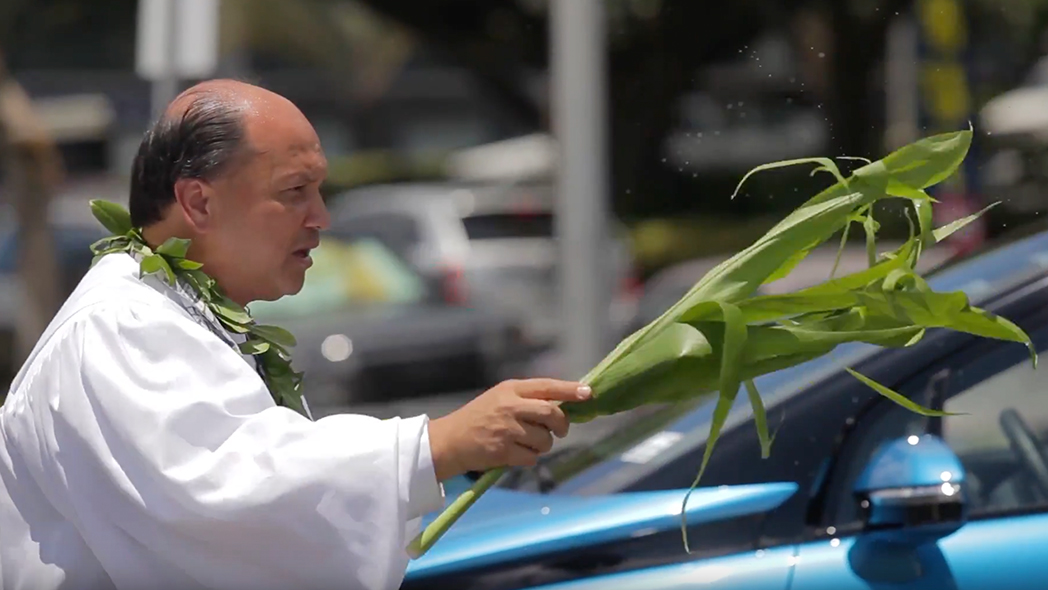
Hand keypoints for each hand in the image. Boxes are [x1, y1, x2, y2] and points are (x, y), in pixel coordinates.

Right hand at [427, 379, 591, 481]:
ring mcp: (506, 428)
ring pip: (545, 440)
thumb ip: (528, 399)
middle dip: (561, 426)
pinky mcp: (503, 451)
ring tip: (525, 443)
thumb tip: (564, 405)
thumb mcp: (501, 398)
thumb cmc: (480, 418)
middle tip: (559, 431)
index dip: (570, 389)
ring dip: (542, 445)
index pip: (547, 386)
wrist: (450, 440)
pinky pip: (532, 458)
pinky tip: (515, 454)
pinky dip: (529, 458)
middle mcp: (510, 406)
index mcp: (511, 389)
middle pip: (552, 414)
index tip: (588, 392)